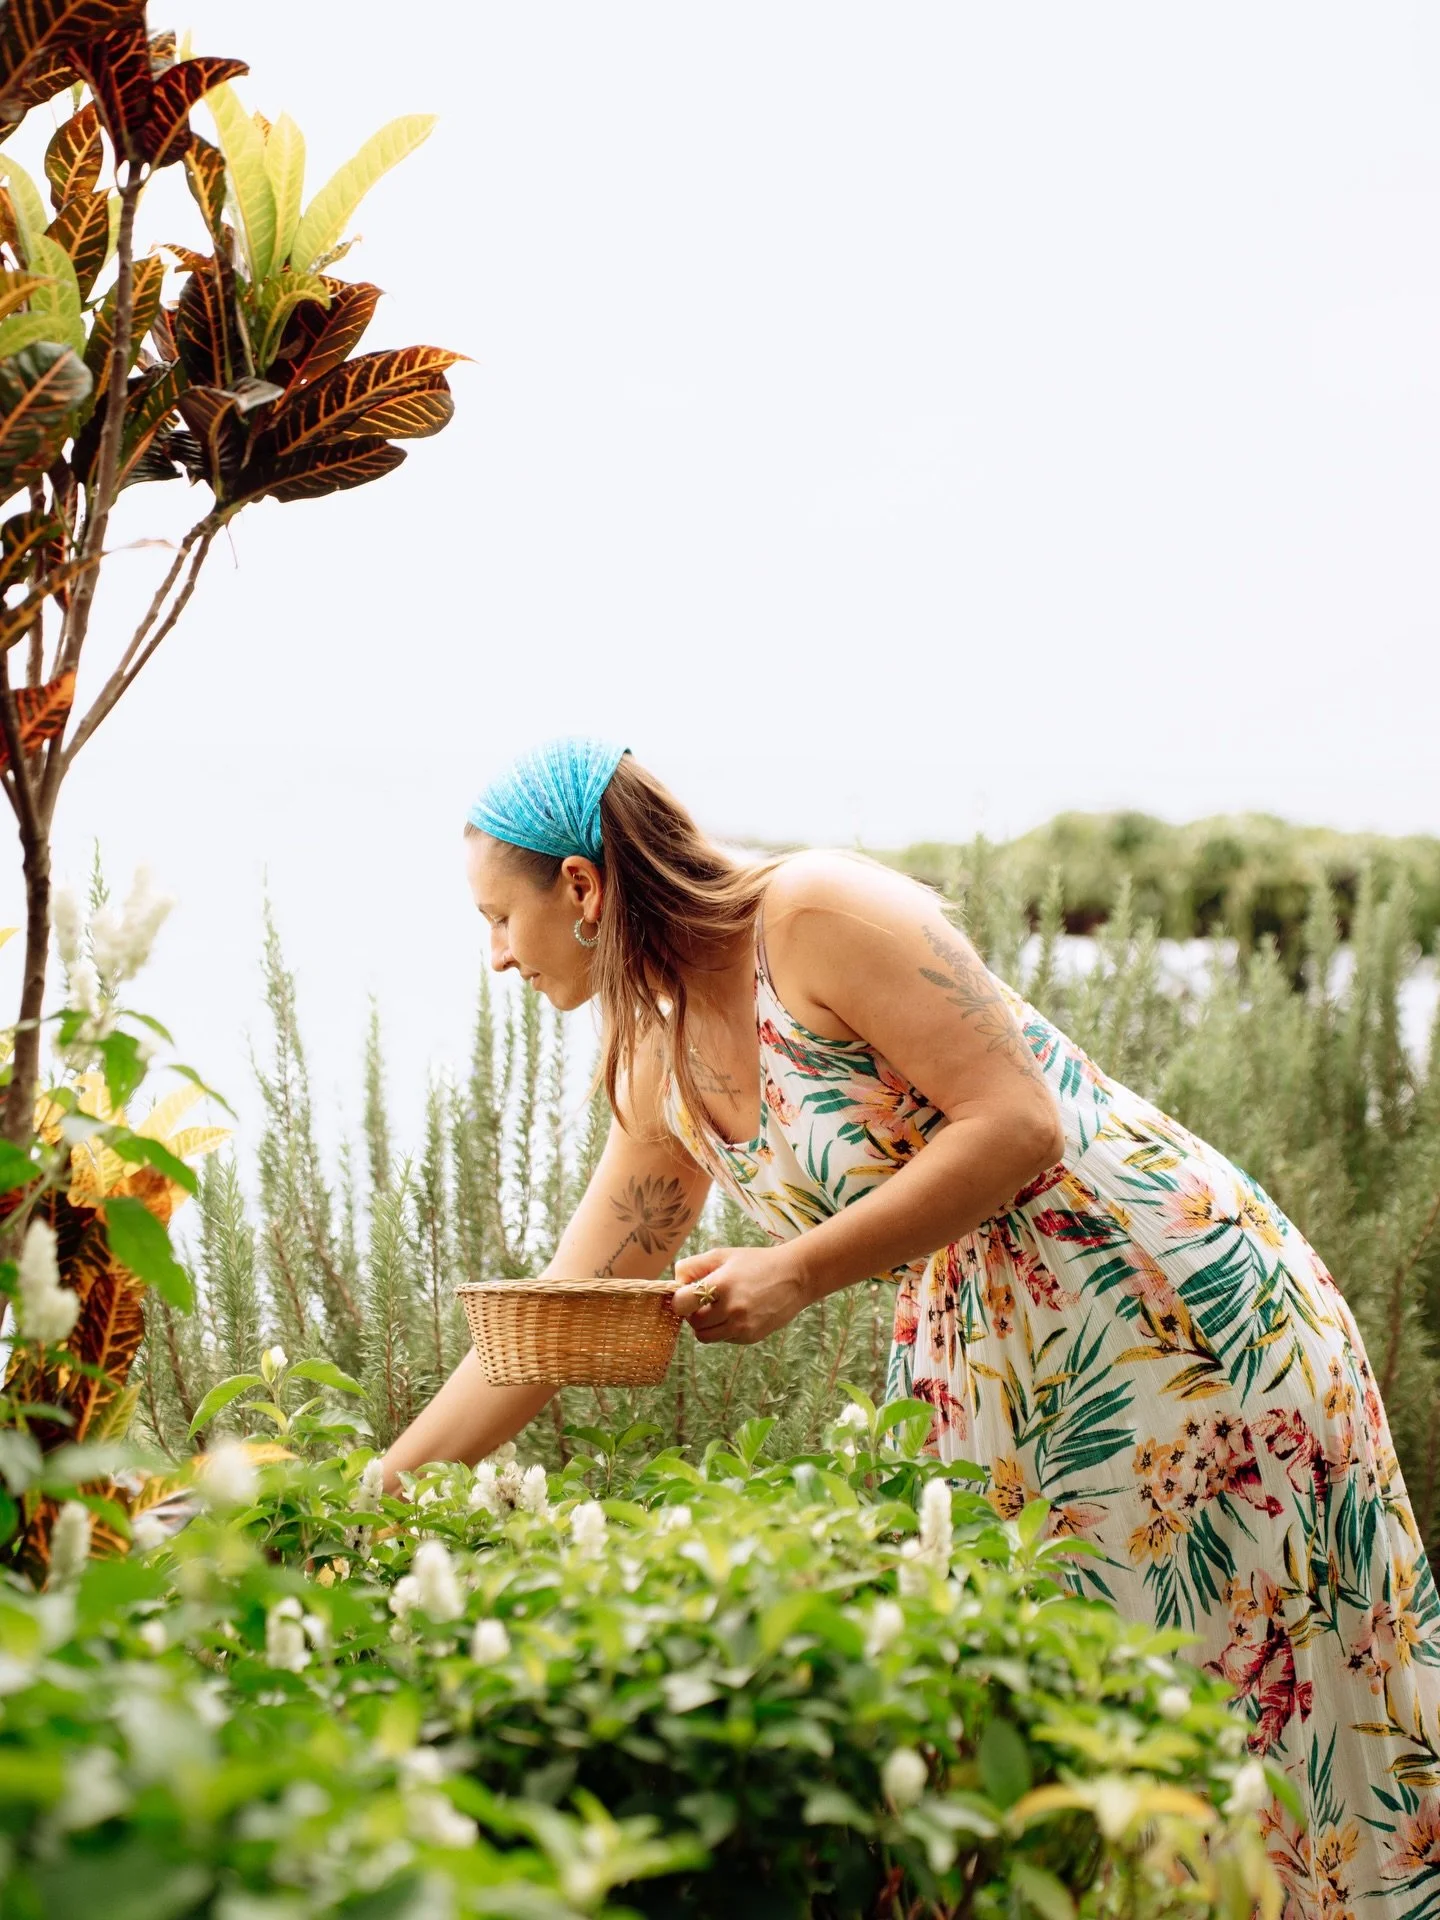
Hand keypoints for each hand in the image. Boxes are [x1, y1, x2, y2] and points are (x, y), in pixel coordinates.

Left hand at [671, 1243, 811, 1344]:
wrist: (795, 1277)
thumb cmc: (756, 1262)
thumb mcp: (723, 1255)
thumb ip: (693, 1266)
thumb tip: (675, 1283)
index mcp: (721, 1285)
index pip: (682, 1304)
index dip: (680, 1299)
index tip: (686, 1293)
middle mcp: (731, 1309)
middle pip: (692, 1323)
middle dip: (693, 1312)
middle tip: (704, 1300)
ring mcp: (742, 1326)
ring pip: (705, 1336)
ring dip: (706, 1324)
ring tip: (718, 1308)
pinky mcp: (750, 1337)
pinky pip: (724, 1338)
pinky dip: (723, 1329)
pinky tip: (736, 1313)